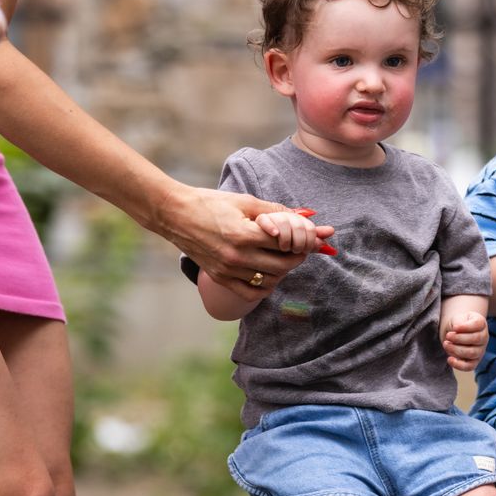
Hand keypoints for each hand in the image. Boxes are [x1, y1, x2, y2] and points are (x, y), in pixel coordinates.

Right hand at [158, 185, 333, 298]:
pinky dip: (265, 286)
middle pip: (283, 265)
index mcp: (245, 234)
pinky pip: (252, 293)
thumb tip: (305, 217)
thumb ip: (276, 211)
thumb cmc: (210, 203)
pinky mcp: (221, 278)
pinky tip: (268, 273)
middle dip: (298, 256)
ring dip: (283, 271)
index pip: (287, 243)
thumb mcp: (245, 201)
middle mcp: (237, 256)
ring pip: (271, 281)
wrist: (175, 214)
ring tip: (282, 257)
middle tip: (301, 247)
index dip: (307, 241)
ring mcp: (228, 270)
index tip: (320, 239)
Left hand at [442, 311, 487, 371]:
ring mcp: (480, 350)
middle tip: (448, 336)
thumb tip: (456, 331)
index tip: (454, 327)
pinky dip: (458, 365)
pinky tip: (449, 359)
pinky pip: (469, 366)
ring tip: (446, 344)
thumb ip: (458, 323)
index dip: (465, 327)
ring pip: (472, 353)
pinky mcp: (474, 361)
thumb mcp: (457, 319)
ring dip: (456, 349)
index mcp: (481, 324)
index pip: (478, 324)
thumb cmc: (457, 323)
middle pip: (476, 339)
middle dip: (459, 338)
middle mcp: (484, 337)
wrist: (455, 331)